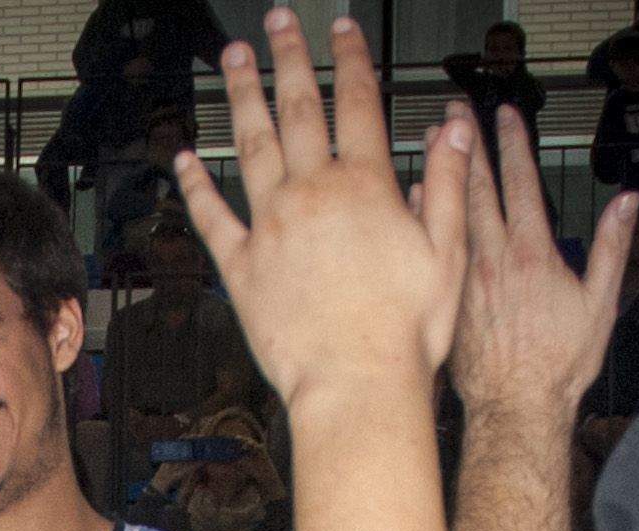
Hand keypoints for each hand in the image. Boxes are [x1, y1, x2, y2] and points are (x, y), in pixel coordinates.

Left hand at [174, 14, 468, 408]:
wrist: (355, 385)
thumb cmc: (406, 333)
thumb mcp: (447, 253)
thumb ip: (445, 184)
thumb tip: (452, 130)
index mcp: (365, 188)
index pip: (358, 104)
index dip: (349, 60)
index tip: (341, 29)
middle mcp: (312, 196)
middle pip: (299, 110)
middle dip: (289, 60)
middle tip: (277, 23)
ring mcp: (271, 228)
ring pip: (251, 146)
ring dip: (242, 98)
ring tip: (234, 61)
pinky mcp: (242, 267)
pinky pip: (213, 216)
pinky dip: (197, 185)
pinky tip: (186, 158)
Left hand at [436, 81, 636, 419]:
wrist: (516, 409)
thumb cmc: (558, 366)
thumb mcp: (600, 304)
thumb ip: (612, 247)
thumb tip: (627, 204)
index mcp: (531, 254)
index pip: (521, 183)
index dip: (513, 144)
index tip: (505, 114)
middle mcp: (492, 259)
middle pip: (475, 188)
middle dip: (467, 143)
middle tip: (454, 109)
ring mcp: (464, 279)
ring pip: (447, 212)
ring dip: (440, 170)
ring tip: (429, 137)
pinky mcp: (447, 299)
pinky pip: (432, 246)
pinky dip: (423, 215)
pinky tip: (415, 196)